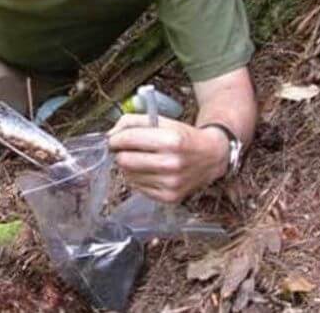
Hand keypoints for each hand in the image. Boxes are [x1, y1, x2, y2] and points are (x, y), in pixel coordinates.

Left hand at [107, 115, 228, 202]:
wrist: (211, 157)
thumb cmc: (183, 137)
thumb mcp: (161, 121)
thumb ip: (132, 122)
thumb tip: (109, 134)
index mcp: (171, 140)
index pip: (128, 140)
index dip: (115, 139)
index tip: (113, 139)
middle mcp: (172, 164)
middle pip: (124, 160)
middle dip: (120, 153)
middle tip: (126, 149)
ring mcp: (171, 183)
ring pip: (128, 176)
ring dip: (130, 167)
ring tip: (143, 159)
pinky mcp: (169, 197)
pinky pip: (138, 188)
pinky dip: (139, 178)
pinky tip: (150, 171)